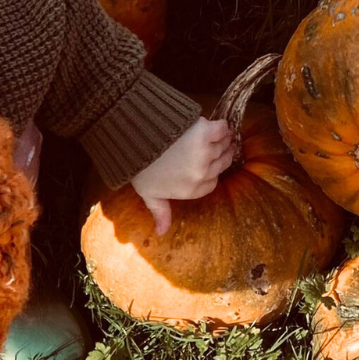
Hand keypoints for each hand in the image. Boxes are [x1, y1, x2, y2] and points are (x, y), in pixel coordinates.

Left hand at [130, 118, 234, 235]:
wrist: (134, 141)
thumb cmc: (140, 169)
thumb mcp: (149, 195)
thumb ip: (161, 213)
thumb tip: (162, 233)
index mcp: (192, 190)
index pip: (214, 181)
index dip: (209, 170)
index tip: (203, 162)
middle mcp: (202, 174)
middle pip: (222, 162)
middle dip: (216, 154)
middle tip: (205, 146)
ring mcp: (205, 154)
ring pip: (224, 145)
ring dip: (219, 139)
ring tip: (206, 136)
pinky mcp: (205, 133)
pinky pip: (222, 129)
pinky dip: (220, 126)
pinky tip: (210, 126)